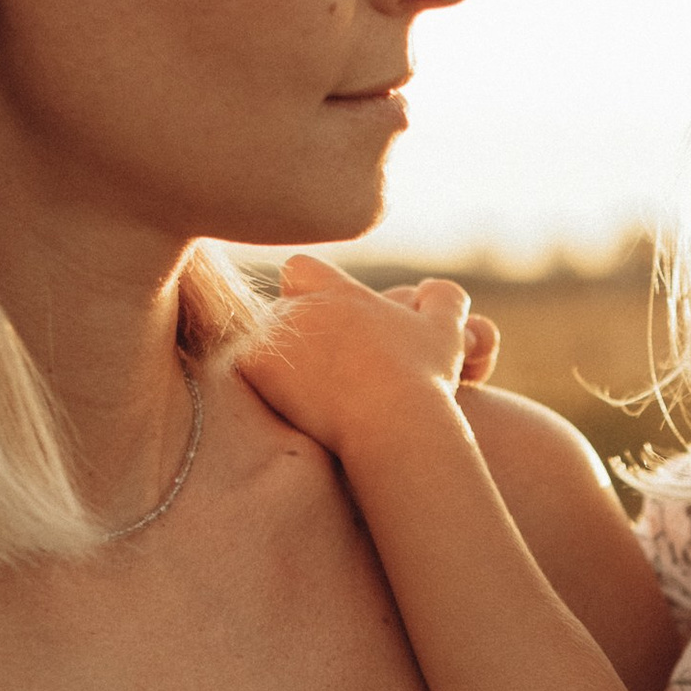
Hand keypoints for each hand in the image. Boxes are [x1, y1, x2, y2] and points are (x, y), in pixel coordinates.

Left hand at [240, 258, 497, 462]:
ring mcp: (275, 336)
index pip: (301, 269)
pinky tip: (285, 406)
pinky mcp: (256, 367)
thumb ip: (443, 299)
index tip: (322, 322)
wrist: (391, 420)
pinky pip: (244, 369)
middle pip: (279, 310)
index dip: (305, 292)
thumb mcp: (446, 332)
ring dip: (275, 360)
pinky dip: (260, 385)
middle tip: (315, 369)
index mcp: (338, 292)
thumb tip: (436, 288)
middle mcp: (301, 306)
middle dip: (292, 333)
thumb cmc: (422, 378)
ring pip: (260, 340)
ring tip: (302, 393)